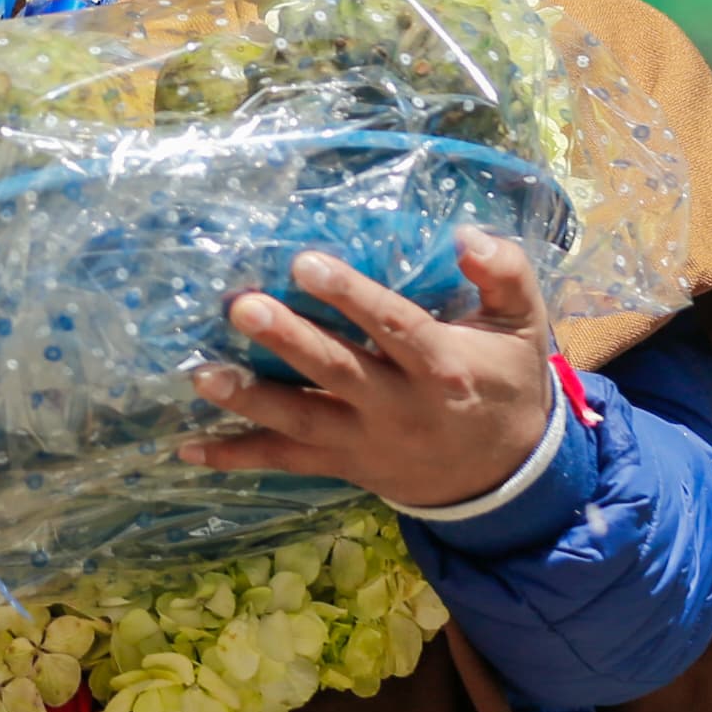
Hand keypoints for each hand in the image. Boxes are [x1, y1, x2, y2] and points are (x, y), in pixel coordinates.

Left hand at [177, 232, 558, 510]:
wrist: (505, 477)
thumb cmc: (506, 381)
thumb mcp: (524, 326)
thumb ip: (505, 274)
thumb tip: (466, 235)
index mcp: (443, 367)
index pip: (395, 327)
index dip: (351, 296)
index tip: (306, 263)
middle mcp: (399, 407)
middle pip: (337, 371)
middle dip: (287, 339)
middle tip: (240, 307)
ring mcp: (366, 441)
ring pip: (303, 420)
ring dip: (248, 399)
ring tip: (200, 374)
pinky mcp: (344, 464)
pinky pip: (286, 461)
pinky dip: (237, 455)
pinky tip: (187, 448)